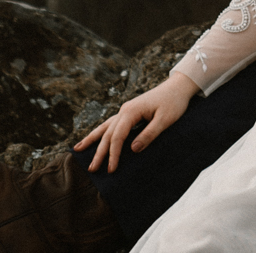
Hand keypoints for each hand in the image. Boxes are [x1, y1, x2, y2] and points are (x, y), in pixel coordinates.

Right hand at [78, 71, 197, 173]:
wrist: (178, 87)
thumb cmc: (174, 103)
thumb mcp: (166, 120)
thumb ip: (149, 134)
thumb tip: (132, 149)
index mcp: (131, 111)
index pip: (118, 136)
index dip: (113, 154)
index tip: (111, 169)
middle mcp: (124, 110)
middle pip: (108, 133)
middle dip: (99, 152)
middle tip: (91, 169)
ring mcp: (125, 110)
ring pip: (105, 127)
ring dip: (92, 139)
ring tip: (77, 149)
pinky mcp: (129, 112)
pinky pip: (111, 124)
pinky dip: (101, 132)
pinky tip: (94, 138)